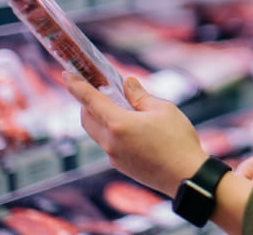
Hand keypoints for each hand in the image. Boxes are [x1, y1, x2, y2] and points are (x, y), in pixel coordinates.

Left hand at [63, 72, 206, 196]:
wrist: (186, 176)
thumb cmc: (178, 140)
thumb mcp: (163, 109)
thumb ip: (140, 96)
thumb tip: (127, 83)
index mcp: (119, 124)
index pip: (90, 100)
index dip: (76, 86)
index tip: (66, 75)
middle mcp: (111, 142)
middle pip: (87, 118)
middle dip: (87, 102)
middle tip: (99, 88)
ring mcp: (114, 157)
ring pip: (96, 132)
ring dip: (99, 116)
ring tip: (119, 106)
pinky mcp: (121, 166)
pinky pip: (108, 144)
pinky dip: (111, 130)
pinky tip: (131, 126)